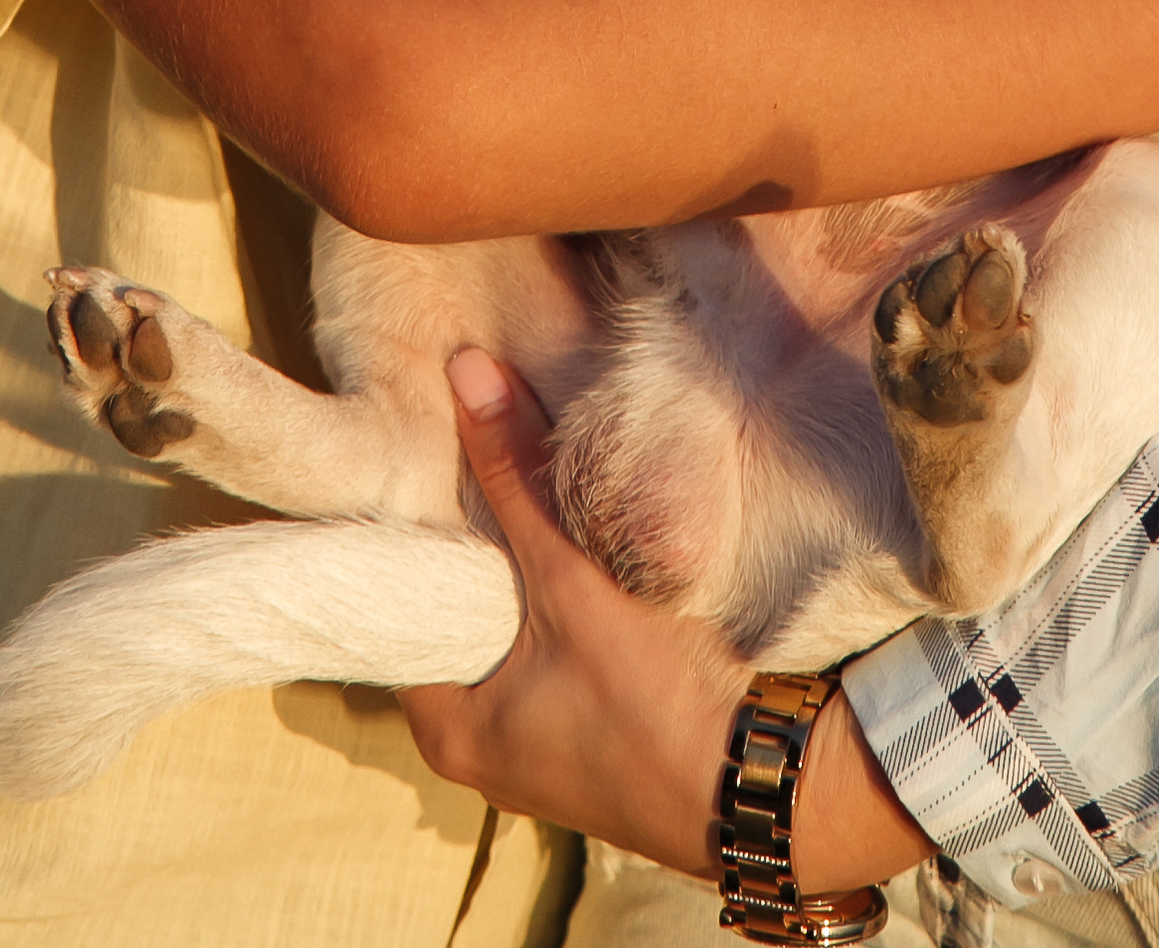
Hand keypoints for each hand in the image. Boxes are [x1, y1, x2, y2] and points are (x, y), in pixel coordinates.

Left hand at [399, 353, 931, 893]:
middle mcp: (478, 745)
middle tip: (464, 446)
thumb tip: (465, 374)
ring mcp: (533, 743)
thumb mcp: (572, 583)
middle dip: (467, 538)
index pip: (398, 606)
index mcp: (448, 727)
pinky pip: (544, 647)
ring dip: (515, 564)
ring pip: (504, 627)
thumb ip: (516, 478)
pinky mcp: (584, 730)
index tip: (417, 455)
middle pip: (452, 613)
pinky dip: (550, 595)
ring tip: (513, 473)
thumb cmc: (653, 706)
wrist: (760, 784)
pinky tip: (566, 537)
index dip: (411, 529)